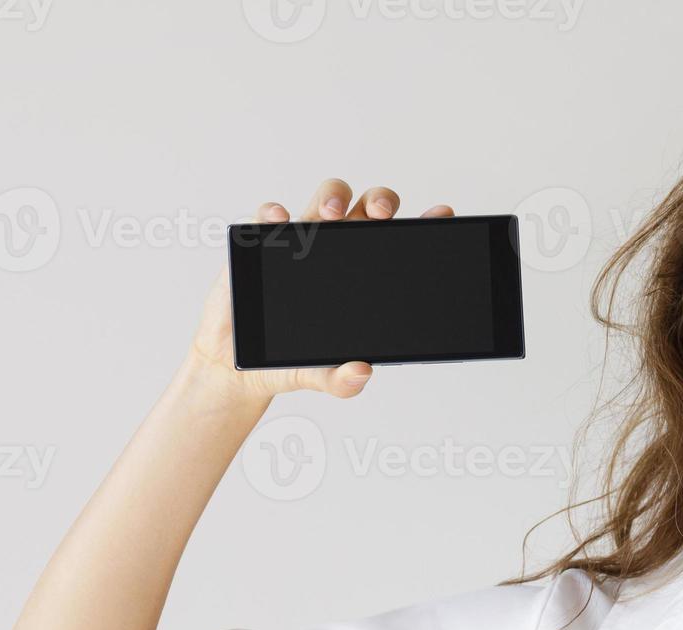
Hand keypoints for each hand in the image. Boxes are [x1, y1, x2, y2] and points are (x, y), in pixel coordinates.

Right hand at [188, 178, 455, 405]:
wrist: (240, 366)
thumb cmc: (291, 361)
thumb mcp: (323, 377)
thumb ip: (344, 380)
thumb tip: (361, 372)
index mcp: (366, 275)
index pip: (398, 242)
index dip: (423, 224)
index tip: (442, 215)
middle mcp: (339, 251)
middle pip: (369, 208)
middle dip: (381, 202)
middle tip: (382, 216)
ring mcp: (304, 243)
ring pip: (328, 200)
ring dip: (334, 196)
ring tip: (333, 214)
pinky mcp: (263, 243)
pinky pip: (270, 216)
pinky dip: (274, 213)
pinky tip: (280, 221)